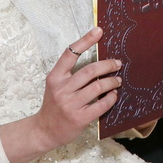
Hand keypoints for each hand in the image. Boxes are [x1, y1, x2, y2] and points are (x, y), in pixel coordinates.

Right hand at [1, 27, 120, 162]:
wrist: (44, 131)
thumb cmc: (54, 105)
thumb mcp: (56, 86)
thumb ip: (70, 74)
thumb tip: (97, 62)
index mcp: (55, 77)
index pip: (70, 54)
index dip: (85, 40)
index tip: (99, 31)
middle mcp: (61, 89)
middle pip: (89, 70)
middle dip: (108, 65)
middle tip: (118, 64)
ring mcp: (70, 104)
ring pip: (97, 87)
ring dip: (112, 81)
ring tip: (117, 81)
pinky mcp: (80, 118)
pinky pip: (101, 104)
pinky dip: (111, 98)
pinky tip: (113, 95)